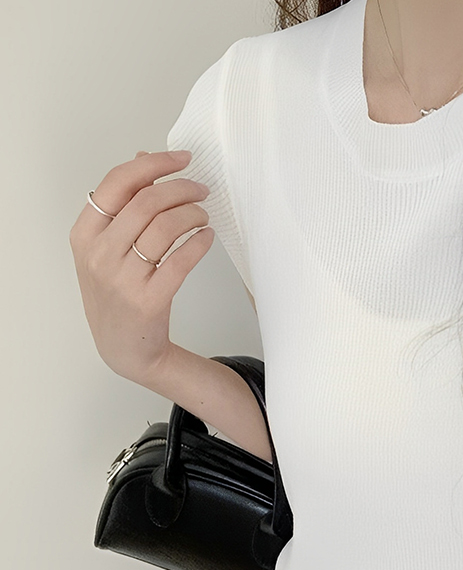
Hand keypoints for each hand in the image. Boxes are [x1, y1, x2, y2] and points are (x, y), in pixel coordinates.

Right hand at [69, 150, 213, 385]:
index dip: (154, 165)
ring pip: (164, 227)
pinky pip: (181, 260)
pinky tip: (207, 237)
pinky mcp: (149, 300)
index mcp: (84, 235)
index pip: (118, 183)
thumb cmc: (118, 294)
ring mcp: (122, 279)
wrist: (125, 349)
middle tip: (201, 189)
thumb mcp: (107, 248)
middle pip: (146, 202)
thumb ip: (123, 204)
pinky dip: (199, 242)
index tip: (182, 159)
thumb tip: (143, 157)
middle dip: (181, 188)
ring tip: (204, 215)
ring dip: (192, 213)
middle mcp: (99, 255)